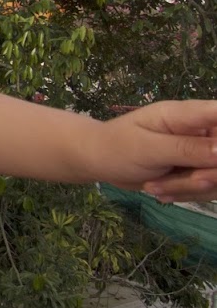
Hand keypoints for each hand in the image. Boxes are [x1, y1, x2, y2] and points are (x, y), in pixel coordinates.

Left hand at [97, 100, 216, 198]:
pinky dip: (187, 194)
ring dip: (190, 188)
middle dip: (205, 175)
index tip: (212, 157)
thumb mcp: (148, 148)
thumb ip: (186, 149)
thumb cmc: (117, 146)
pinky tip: (160, 190)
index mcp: (188, 114)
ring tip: (154, 186)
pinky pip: (210, 188)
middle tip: (174, 181)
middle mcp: (201, 130)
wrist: (101, 160)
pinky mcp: (199, 169)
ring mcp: (203, 151)